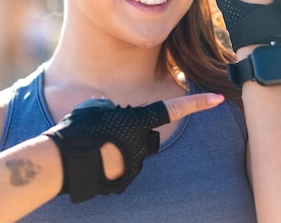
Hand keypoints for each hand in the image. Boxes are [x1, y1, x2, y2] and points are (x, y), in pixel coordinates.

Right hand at [44, 93, 223, 202]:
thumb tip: (114, 113)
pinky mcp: (126, 180)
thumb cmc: (76, 130)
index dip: (197, 104)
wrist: (62, 162)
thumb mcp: (94, 108)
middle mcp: (141, 142)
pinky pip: (124, 167)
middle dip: (131, 132)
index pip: (172, 110)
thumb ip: (112, 108)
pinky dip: (112, 164)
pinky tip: (94, 161)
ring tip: (94, 148)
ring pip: (133, 151)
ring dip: (118, 148)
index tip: (217, 99)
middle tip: (106, 133)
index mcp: (136, 120)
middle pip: (145, 133)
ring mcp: (135, 164)